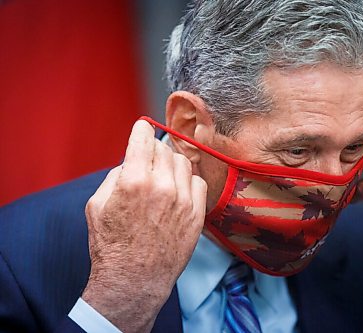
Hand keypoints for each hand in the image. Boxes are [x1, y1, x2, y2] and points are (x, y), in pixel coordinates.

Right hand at [82, 120, 206, 331]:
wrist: (135, 279)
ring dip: (171, 164)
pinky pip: (198, 181)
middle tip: (147, 163)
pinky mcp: (197, 214)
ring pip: (183, 162)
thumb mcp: (97, 205)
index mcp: (134, 180)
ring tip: (161, 178)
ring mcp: (183, 200)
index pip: (143, 137)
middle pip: (164, 148)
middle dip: (154, 151)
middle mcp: (162, 186)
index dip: (141, 130)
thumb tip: (133, 160)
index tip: (142, 128)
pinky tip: (177, 190)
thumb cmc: (112, 245)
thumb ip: (117, 175)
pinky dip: (188, 180)